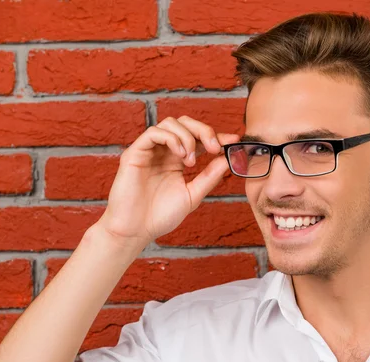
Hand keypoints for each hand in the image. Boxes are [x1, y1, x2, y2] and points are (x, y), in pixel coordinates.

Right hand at [96, 116, 239, 245]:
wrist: (135, 231)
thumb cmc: (160, 216)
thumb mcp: (192, 195)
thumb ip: (209, 177)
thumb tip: (227, 159)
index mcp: (177, 160)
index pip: (198, 138)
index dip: (217, 135)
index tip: (234, 141)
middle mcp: (163, 151)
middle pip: (185, 123)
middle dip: (204, 131)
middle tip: (215, 148)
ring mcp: (149, 150)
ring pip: (171, 123)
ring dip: (188, 137)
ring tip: (192, 161)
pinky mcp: (135, 153)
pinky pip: (154, 132)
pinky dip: (172, 139)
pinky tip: (180, 156)